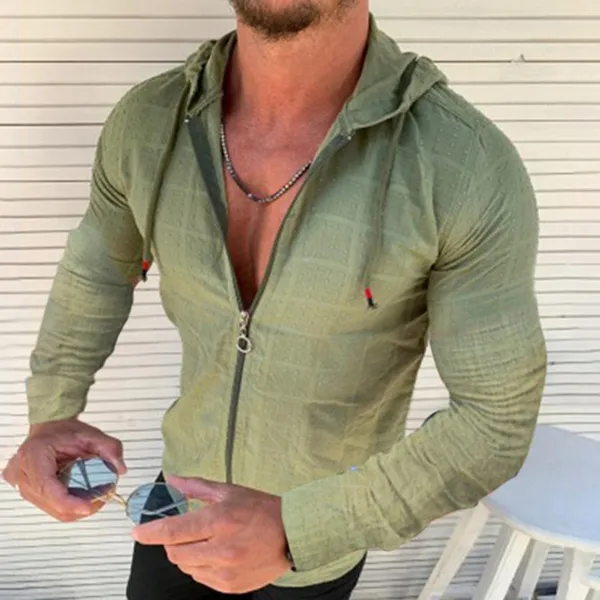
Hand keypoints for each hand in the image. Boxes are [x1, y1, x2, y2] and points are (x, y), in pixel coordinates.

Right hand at [2, 417, 126, 521]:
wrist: (50, 428)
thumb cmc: (64, 431)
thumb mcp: (91, 434)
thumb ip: (109, 448)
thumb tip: (120, 468)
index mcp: (34, 455)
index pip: (47, 487)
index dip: (68, 502)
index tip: (87, 507)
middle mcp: (23, 472)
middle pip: (50, 503)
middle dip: (77, 506)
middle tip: (100, 498)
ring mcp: (22, 484)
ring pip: (50, 509)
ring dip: (73, 508)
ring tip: (92, 497)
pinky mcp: (28, 491)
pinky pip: (48, 506)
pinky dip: (67, 505)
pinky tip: (80, 496)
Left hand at [132, 476, 291, 593]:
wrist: (292, 534)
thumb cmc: (261, 509)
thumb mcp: (229, 491)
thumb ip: (196, 488)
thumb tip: (172, 480)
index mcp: (220, 521)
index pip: (173, 530)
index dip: (150, 532)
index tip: (137, 532)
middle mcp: (221, 549)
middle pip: (175, 553)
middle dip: (172, 542)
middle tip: (183, 531)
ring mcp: (226, 571)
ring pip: (186, 568)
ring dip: (187, 555)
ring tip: (204, 541)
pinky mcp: (231, 586)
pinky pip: (201, 579)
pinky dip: (201, 567)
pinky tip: (215, 554)